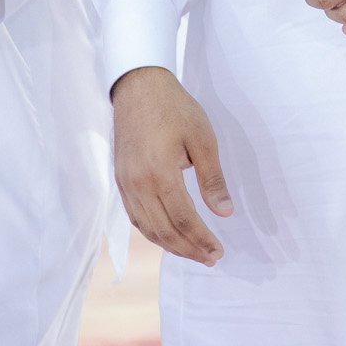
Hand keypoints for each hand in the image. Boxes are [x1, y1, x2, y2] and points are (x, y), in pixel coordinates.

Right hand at [110, 66, 231, 262]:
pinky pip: (136, 217)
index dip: (202, 239)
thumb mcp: (203, 139)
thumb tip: (225, 213)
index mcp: (159, 173)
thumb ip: (212, 179)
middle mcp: (137, 184)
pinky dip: (153, 232)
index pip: (183, 219)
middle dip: (189, 249)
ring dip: (171, 246)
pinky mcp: (120, 180)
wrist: (138, 87)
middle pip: (164, 230)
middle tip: (211, 258)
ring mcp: (125, 184)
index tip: (219, 251)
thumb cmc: (175, 109)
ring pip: (147, 228)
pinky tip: (169, 235)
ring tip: (193, 253)